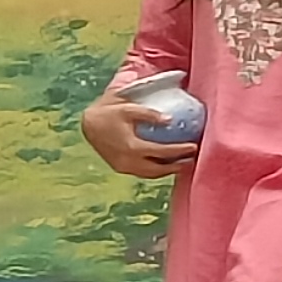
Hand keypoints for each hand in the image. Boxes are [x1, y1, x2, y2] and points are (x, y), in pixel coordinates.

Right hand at [81, 92, 196, 179]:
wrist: (88, 123)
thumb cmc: (109, 111)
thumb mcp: (128, 106)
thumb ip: (148, 113)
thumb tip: (170, 120)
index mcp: (132, 147)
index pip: (162, 152)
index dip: (180, 151)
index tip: (193, 146)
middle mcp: (128, 162)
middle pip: (159, 169)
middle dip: (178, 166)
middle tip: (192, 159)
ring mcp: (123, 167)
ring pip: (150, 174)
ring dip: (167, 171)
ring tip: (182, 164)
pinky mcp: (120, 168)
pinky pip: (141, 172)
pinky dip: (155, 170)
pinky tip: (164, 163)